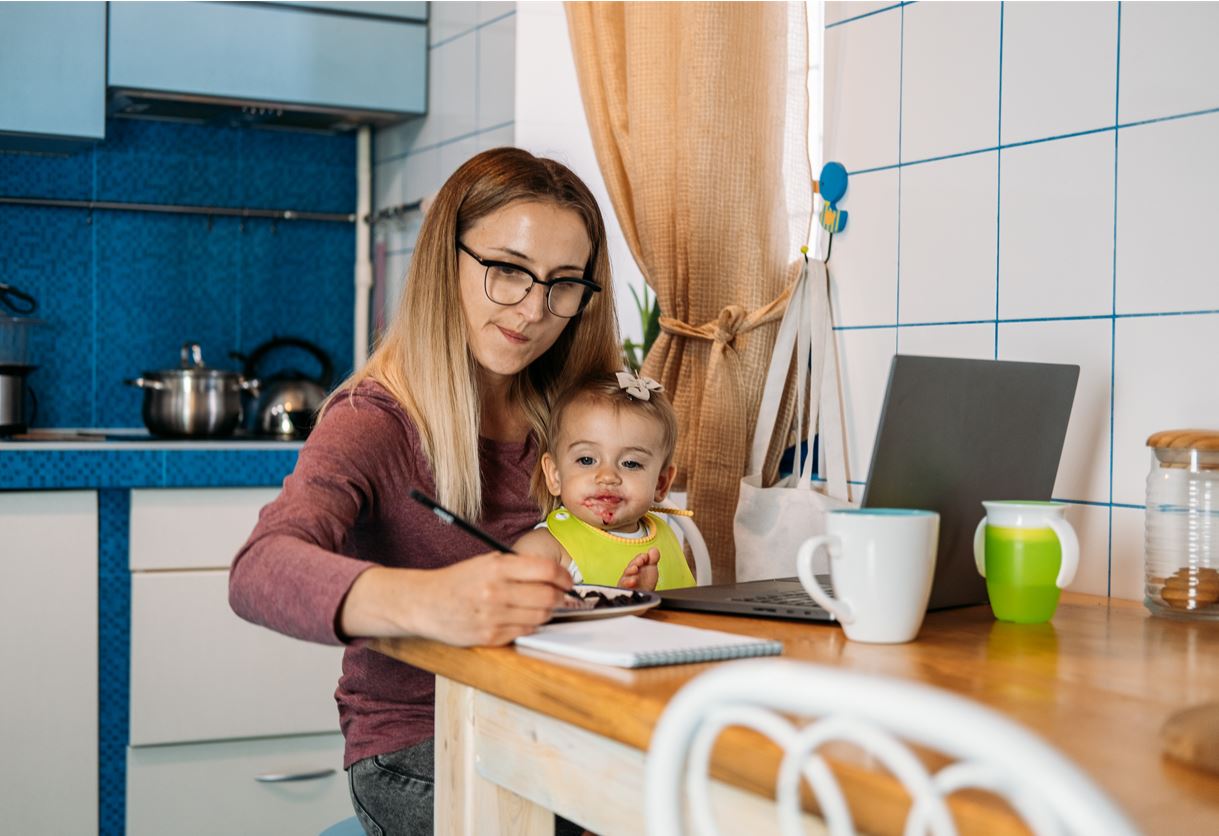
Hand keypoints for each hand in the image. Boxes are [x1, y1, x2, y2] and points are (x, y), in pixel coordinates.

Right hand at [340, 551, 571, 646]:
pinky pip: (524, 632)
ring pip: (540, 616)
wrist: (424, 603)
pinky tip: (521, 618)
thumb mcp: (486, 563)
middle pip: (548, 596)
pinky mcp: (489, 637)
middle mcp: (496, 591)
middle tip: (560, 595)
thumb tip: (554, 573)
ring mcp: (493, 616)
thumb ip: (517, 566)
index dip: (563, 576)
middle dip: (561, 596)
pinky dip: (529, 625)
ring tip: (541, 606)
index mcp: (496, 567)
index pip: (546, 569)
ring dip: (547, 612)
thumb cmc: (458, 581)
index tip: (567, 580)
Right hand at [617, 547, 659, 590]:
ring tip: (635, 569)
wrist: (643, 596)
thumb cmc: (645, 583)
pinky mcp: (624, 588)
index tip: (646, 557)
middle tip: (641, 561)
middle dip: (636, 562)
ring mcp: (627, 580)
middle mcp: (631, 572)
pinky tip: (633, 581)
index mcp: (637, 565)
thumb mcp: (651, 569)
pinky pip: (623, 585)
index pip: (638, 559)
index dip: (642, 557)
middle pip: (631, 565)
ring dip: (631, 570)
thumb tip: (653, 550)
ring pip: (626, 574)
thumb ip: (653, 559)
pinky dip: (627, 582)